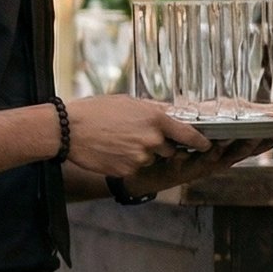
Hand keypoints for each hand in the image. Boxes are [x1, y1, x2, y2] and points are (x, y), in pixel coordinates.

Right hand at [65, 95, 209, 176]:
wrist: (67, 130)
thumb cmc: (94, 111)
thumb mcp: (127, 102)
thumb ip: (151, 110)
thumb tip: (167, 114)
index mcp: (156, 120)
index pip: (190, 135)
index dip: (200, 142)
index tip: (205, 145)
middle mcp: (152, 140)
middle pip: (169, 150)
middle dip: (158, 146)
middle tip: (135, 137)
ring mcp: (140, 157)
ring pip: (149, 159)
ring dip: (139, 154)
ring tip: (117, 143)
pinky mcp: (127, 170)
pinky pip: (133, 168)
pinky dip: (125, 162)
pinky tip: (110, 152)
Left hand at [117, 138, 272, 195]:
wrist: (144, 173)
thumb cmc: (170, 153)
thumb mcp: (193, 139)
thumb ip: (206, 125)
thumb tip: (221, 106)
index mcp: (218, 154)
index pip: (246, 147)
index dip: (263, 142)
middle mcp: (211, 163)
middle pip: (238, 154)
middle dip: (255, 144)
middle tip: (270, 134)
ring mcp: (196, 168)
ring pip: (218, 159)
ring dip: (229, 149)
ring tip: (242, 138)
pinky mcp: (178, 171)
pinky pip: (189, 163)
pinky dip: (197, 155)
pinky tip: (205, 146)